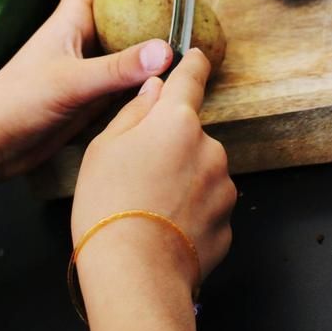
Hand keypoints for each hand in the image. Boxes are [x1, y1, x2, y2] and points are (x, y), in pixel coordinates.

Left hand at [0, 0, 174, 179]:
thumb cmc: (16, 103)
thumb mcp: (70, 82)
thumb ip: (117, 68)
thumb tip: (166, 50)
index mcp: (66, 24)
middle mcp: (78, 44)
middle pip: (118, 15)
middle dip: (150, 9)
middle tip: (188, 11)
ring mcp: (84, 73)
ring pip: (125, 51)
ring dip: (152, 47)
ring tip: (190, 45)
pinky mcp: (88, 101)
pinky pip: (125, 83)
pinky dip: (146, 80)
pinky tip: (169, 83)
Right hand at [70, 51, 235, 299]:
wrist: (135, 274)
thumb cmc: (109, 207)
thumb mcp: (104, 148)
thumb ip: (134, 112)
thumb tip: (154, 88)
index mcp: (176, 120)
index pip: (191, 77)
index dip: (191, 64)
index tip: (194, 56)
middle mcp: (209, 147)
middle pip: (190, 135)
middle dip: (171, 146)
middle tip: (136, 174)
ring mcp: (223, 186)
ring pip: (201, 172)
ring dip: (181, 181)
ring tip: (146, 209)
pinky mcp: (228, 222)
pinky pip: (207, 207)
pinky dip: (190, 214)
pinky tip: (163, 230)